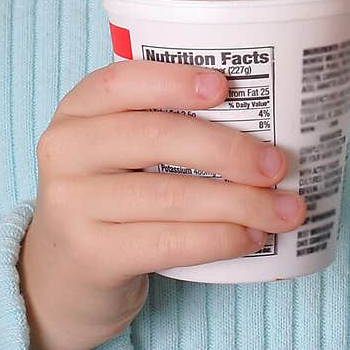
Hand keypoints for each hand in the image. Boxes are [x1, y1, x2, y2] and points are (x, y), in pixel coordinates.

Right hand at [18, 62, 305, 349]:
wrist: (65, 268)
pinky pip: (166, 243)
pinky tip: (251, 235)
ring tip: (284, 208)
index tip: (225, 86)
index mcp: (78, 108)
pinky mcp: (91, 255)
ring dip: (238, 202)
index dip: (174, 80)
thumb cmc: (114, 189)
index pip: (122, 81)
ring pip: (170, 196)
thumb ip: (167, 119)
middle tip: (277, 163)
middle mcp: (66, 151)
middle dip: (228, 149)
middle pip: (156, 137)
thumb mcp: (121, 144)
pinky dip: (218, 239)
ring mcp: (72, 205)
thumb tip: (266, 117)